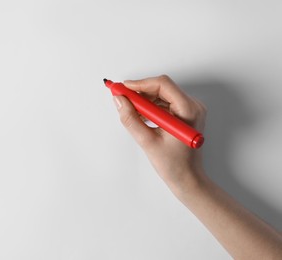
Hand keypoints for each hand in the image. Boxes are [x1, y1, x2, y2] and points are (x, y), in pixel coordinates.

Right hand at [113, 75, 206, 192]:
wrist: (187, 179)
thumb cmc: (174, 165)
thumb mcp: (147, 142)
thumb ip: (131, 119)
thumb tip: (119, 100)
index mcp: (188, 110)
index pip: (162, 85)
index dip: (140, 84)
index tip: (122, 88)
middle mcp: (192, 106)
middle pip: (162, 87)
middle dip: (140, 92)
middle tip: (121, 97)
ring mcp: (189, 109)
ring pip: (161, 94)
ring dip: (143, 100)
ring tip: (129, 110)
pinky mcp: (184, 114)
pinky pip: (164, 103)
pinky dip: (150, 107)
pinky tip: (139, 116)